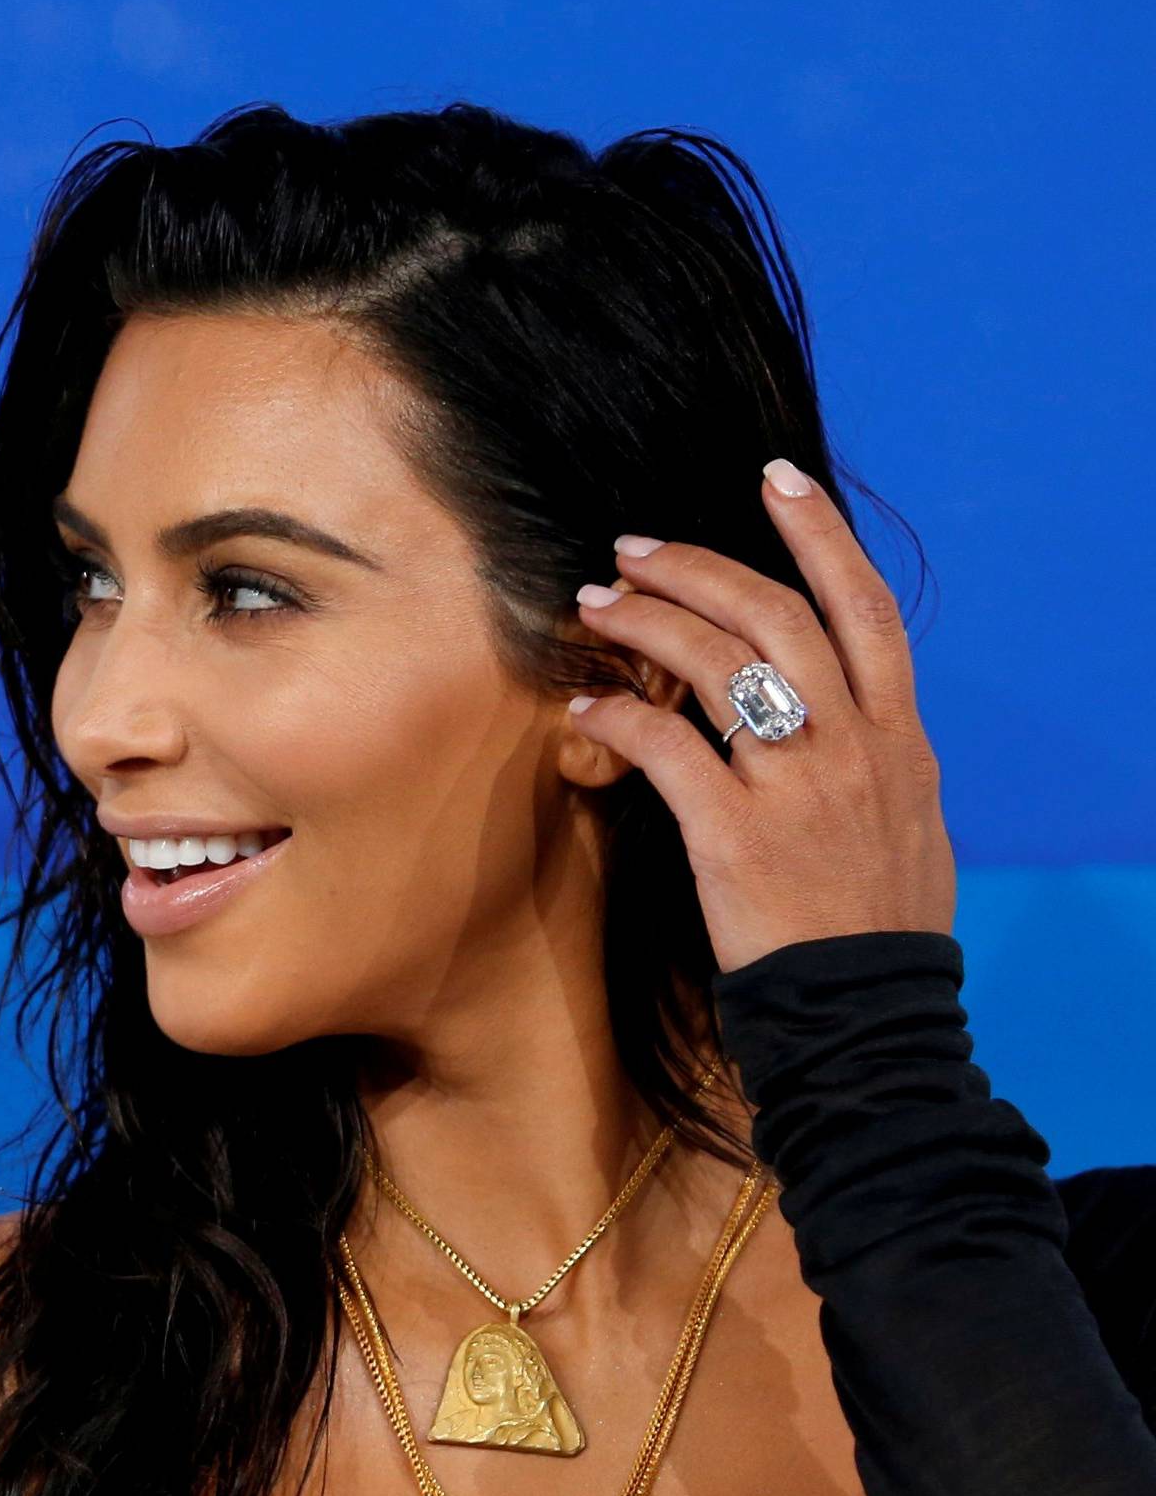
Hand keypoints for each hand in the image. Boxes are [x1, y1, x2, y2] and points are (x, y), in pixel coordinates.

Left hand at [566, 459, 956, 975]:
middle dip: (697, 567)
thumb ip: (879, 760)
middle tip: (633, 550)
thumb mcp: (912, 828)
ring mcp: (798, 785)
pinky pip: (664, 748)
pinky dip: (616, 720)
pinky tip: (582, 715)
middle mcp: (855, 746)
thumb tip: (852, 720)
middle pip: (775, 616)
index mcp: (900, 740)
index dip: (820, 535)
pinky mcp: (737, 833)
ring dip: (647, 623)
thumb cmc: (879, 930)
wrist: (868, 1016)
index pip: (866, 609)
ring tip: (594, 607)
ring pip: (718, 663)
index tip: (775, 479)